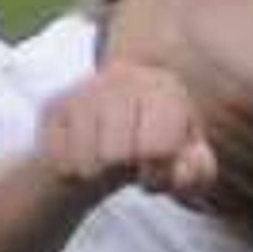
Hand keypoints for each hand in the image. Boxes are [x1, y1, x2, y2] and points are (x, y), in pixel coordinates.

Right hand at [37, 58, 220, 206]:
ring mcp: (87, 88)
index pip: (159, 145)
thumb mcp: (187, 168)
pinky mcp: (54, 106)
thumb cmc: (157, 155)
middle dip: (126, 172)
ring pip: (88, 160)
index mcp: (166, 88)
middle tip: (130, 167)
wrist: (110, 141)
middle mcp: (126, 77)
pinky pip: (60, 160)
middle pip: (117, 153)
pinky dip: (73, 171)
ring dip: (98, 174)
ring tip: (107, 162)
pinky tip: (84, 157)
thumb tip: (180, 171)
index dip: (159, 173)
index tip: (157, 173)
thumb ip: (198, 173)